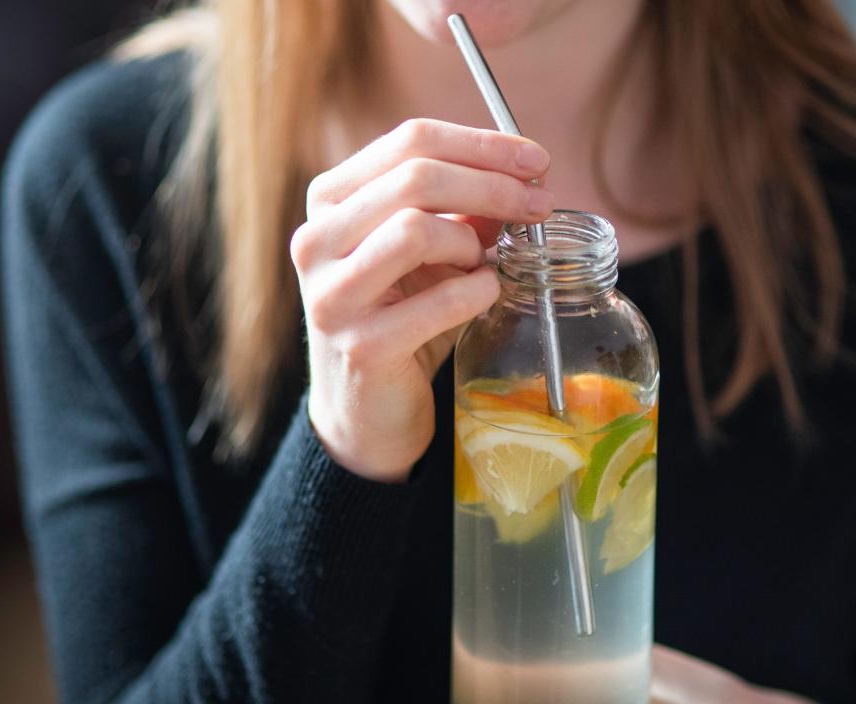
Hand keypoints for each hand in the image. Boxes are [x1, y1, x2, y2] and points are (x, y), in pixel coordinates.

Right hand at [290, 117, 553, 482]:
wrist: (367, 410)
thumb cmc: (403, 321)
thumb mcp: (431, 256)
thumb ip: (463, 212)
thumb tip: (523, 174)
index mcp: (330, 201)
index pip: (410, 141)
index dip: (482, 145)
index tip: (536, 160)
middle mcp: (315, 240)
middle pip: (415, 177)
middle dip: (493, 185)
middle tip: (540, 204)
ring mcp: (332, 295)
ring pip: (415, 230)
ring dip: (471, 244)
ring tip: (484, 265)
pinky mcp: (361, 346)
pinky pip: (439, 300)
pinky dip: (478, 292)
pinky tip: (485, 296)